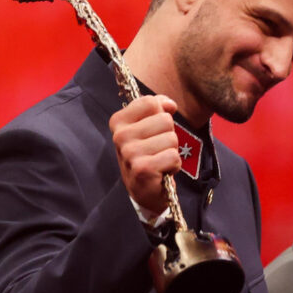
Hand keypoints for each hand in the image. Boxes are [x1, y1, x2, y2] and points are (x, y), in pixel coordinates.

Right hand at [109, 95, 180, 212]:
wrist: (144, 189)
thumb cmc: (148, 153)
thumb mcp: (147, 126)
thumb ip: (157, 107)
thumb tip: (169, 104)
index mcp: (119, 121)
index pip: (150, 102)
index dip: (162, 113)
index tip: (156, 127)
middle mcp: (120, 136)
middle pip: (165, 120)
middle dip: (168, 135)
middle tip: (158, 149)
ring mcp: (130, 153)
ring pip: (172, 138)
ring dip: (171, 151)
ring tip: (159, 160)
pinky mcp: (143, 169)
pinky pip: (174, 157)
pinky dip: (174, 165)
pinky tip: (162, 171)